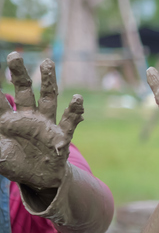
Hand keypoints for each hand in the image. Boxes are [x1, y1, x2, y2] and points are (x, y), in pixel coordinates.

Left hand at [0, 53, 82, 188]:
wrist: (39, 177)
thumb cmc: (14, 162)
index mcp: (8, 120)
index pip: (0, 100)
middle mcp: (28, 117)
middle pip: (24, 91)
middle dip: (19, 74)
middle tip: (14, 55)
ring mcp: (45, 125)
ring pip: (48, 99)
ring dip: (48, 82)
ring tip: (48, 63)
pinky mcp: (61, 137)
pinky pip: (69, 122)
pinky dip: (74, 111)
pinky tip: (78, 99)